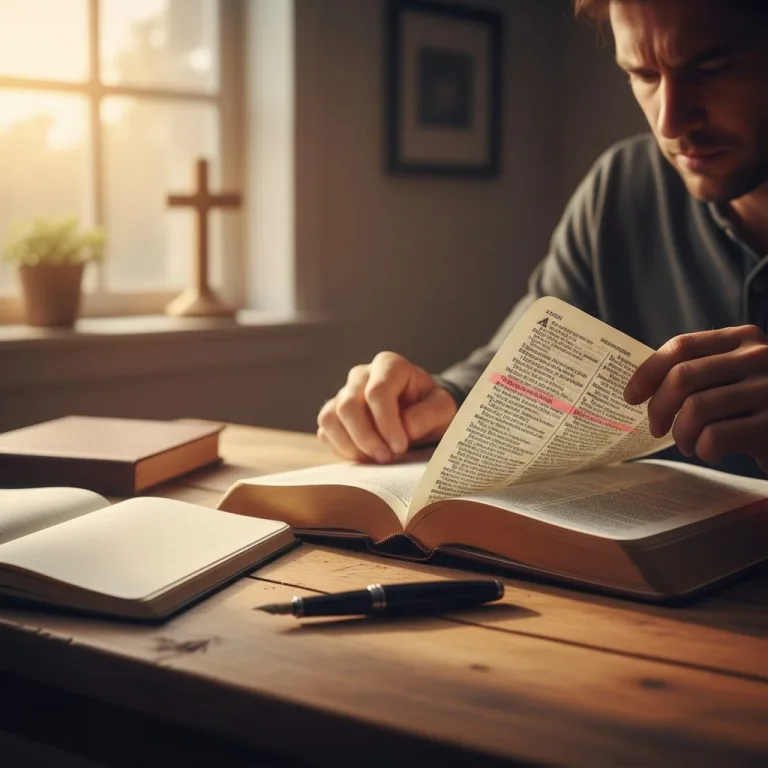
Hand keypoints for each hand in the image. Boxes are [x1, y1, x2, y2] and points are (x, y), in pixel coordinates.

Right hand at [317, 352, 457, 462]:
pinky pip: (325, 432)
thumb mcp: (443, 409)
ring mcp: (343, 393)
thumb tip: (406, 428)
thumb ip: (429, 415)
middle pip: (349, 405)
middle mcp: (361, 375)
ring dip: (351, 446)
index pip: (377, 392)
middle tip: (387, 458)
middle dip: (367, 438)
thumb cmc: (430, 408)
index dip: (387, 423)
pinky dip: (342, 449)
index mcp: (389, 365)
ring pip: (330, 419)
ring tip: (375, 460)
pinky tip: (365, 457)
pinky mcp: (333, 414)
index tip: (400, 446)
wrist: (419, 414)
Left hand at [624, 326, 767, 471]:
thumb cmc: (759, 407)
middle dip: (658, 408)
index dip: (647, 372)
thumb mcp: (734, 376)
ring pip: (695, 409)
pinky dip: (702, 449)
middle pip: (682, 378)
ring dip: (681, 433)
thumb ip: (700, 371)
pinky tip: (708, 451)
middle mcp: (760, 357)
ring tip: (688, 443)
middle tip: (656, 428)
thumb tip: (639, 387)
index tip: (630, 396)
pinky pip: (715, 437)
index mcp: (744, 338)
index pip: (681, 346)